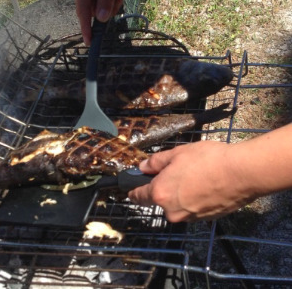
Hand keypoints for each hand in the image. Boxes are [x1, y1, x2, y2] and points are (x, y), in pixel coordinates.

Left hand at [128, 141, 256, 221]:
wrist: (241, 174)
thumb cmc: (206, 159)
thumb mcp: (177, 153)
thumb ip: (156, 162)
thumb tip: (142, 167)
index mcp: (160, 193)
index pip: (138, 196)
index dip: (133, 190)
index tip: (131, 186)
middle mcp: (172, 211)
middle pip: (160, 200)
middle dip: (164, 188)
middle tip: (176, 170)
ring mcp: (189, 218)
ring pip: (177, 205)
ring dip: (180, 194)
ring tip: (195, 175)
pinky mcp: (205, 219)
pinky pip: (192, 208)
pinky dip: (194, 199)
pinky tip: (206, 185)